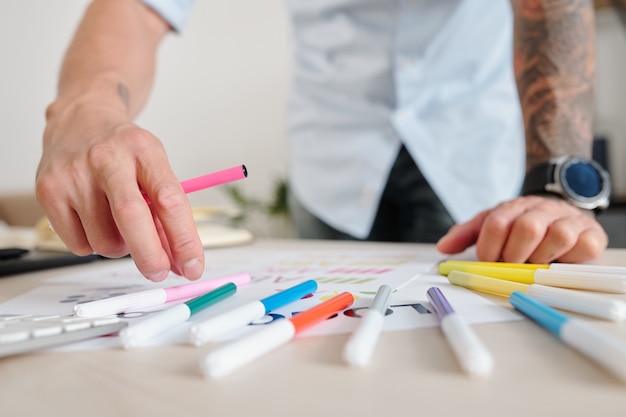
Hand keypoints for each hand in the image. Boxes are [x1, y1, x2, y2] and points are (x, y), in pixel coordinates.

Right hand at [36, 101, 204, 280]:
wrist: (80, 121)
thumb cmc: (124, 151)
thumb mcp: (154, 168)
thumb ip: (166, 213)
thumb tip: (179, 262)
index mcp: (144, 150)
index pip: (169, 200)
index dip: (184, 239)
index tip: (193, 266)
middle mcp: (108, 158)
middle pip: (132, 217)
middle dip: (150, 255)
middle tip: (160, 272)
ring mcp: (74, 174)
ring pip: (104, 241)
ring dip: (120, 247)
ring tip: (118, 224)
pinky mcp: (48, 191)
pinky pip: (79, 245)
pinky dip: (93, 244)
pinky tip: (93, 219)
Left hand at [436, 195, 607, 263]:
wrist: (559, 209)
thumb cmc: (521, 223)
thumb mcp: (491, 224)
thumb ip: (466, 234)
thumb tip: (443, 247)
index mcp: (514, 207)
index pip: (496, 223)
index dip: (489, 247)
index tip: (489, 260)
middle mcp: (541, 210)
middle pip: (527, 227)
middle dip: (515, 253)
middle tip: (512, 264)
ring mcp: (568, 220)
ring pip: (558, 235)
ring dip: (542, 257)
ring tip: (535, 263)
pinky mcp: (591, 234)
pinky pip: (585, 245)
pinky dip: (571, 257)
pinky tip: (560, 260)